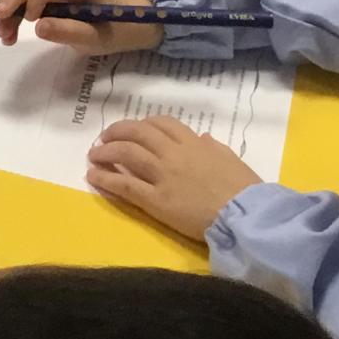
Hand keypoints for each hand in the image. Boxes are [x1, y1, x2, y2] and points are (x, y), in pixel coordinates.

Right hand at [0, 0, 164, 54]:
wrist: (116, 26)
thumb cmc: (109, 30)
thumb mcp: (94, 37)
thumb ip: (69, 31)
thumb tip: (38, 27)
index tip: (30, 22)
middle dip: (11, 4)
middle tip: (2, 31)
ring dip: (7, 11)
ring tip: (5, 37)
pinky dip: (12, 14)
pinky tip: (9, 32)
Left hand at [86, 116, 259, 240]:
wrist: (245, 215)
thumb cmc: (245, 190)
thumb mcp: (232, 160)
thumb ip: (214, 148)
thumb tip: (202, 138)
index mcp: (194, 144)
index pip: (162, 124)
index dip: (143, 123)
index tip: (134, 129)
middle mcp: (174, 154)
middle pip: (137, 133)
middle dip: (117, 132)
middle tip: (105, 137)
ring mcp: (163, 176)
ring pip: (126, 154)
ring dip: (105, 151)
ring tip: (94, 155)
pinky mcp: (156, 200)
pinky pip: (125, 186)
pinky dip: (106, 178)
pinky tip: (93, 176)